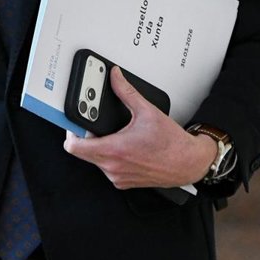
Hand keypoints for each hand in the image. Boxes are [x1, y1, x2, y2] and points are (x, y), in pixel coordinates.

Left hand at [63, 66, 215, 188]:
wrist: (189, 163)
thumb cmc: (171, 143)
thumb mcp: (147, 111)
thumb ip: (126, 92)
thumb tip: (115, 77)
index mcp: (114, 150)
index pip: (74, 146)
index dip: (71, 132)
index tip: (74, 122)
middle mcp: (112, 167)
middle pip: (83, 151)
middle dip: (87, 136)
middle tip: (97, 123)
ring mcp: (118, 177)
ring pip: (94, 160)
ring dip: (99, 146)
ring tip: (115, 134)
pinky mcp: (123, 182)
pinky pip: (107, 167)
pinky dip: (110, 156)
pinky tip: (123, 146)